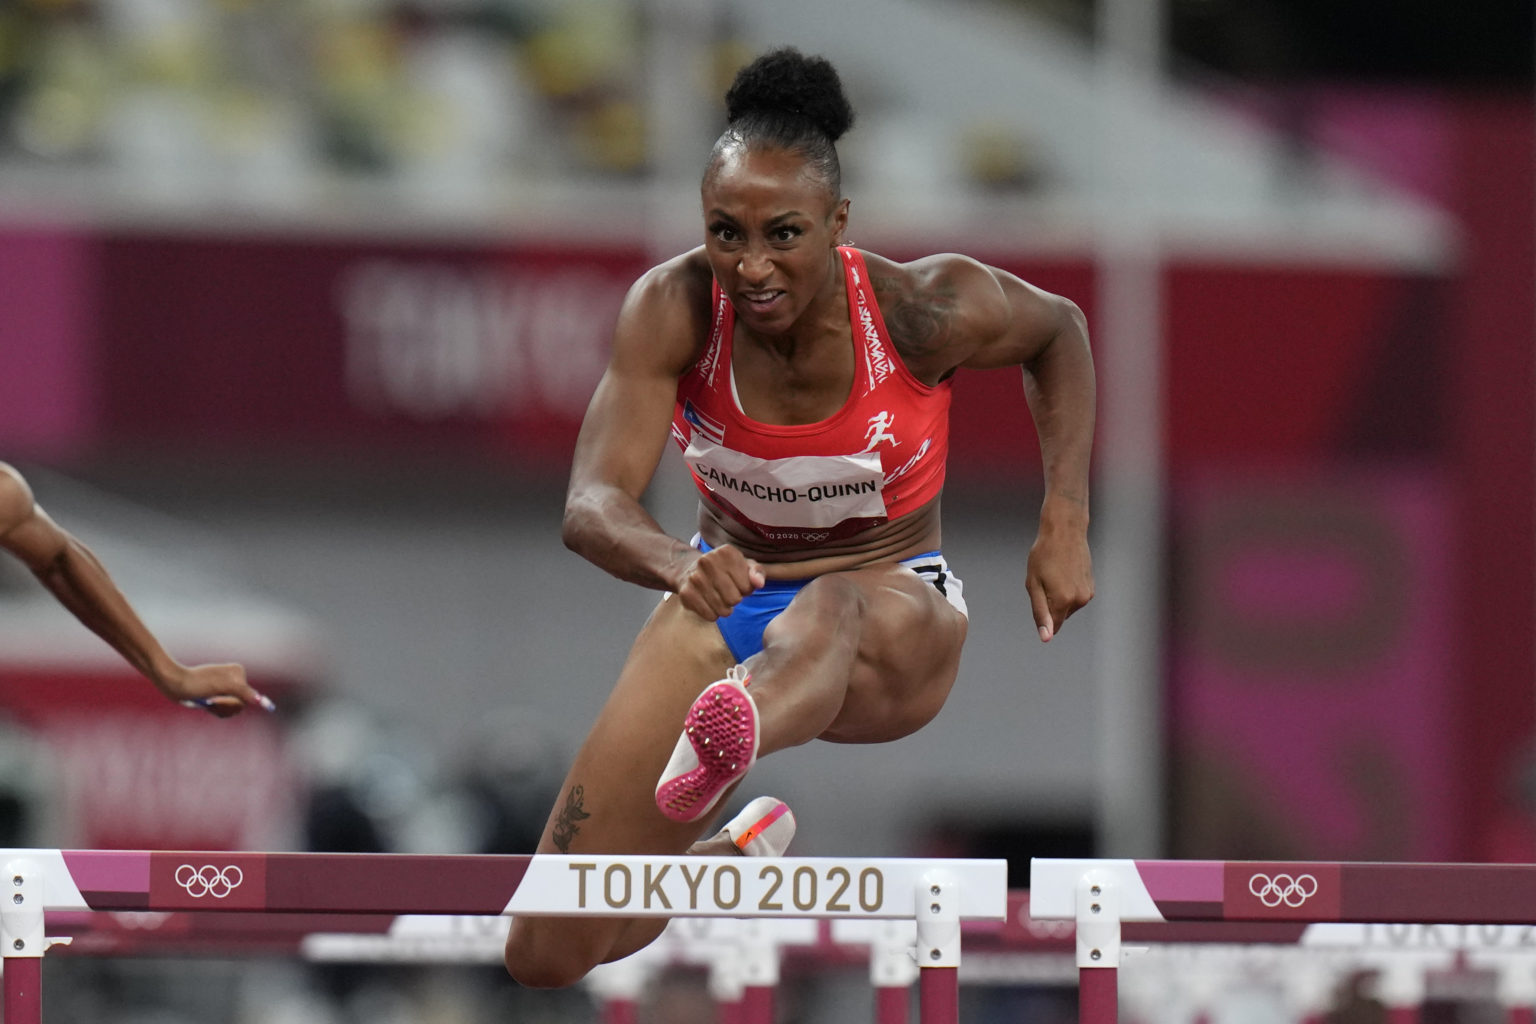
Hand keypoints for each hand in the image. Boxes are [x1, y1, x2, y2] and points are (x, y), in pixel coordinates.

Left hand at [156, 662, 273, 717]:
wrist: (175, 684)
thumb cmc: (198, 683)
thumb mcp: (223, 687)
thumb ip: (243, 692)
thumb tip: (259, 701)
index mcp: (238, 672)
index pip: (247, 696)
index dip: (233, 702)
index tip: (217, 699)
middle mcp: (234, 679)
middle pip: (241, 703)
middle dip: (226, 707)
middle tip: (211, 702)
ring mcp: (225, 688)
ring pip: (232, 708)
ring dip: (220, 710)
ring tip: (208, 704)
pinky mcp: (217, 695)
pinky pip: (224, 709)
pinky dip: (216, 711)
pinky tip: (207, 706)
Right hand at [674, 543, 764, 620]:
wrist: (688, 570)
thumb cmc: (723, 570)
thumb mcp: (744, 565)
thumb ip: (757, 572)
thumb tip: (759, 584)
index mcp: (727, 552)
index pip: (748, 587)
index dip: (745, 589)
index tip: (736, 583)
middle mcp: (708, 561)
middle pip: (735, 599)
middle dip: (734, 599)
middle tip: (726, 592)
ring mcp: (695, 577)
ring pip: (723, 610)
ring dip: (724, 609)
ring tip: (718, 597)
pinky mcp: (686, 593)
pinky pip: (710, 616)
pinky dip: (712, 614)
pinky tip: (708, 603)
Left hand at [1026, 504, 1093, 641]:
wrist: (1065, 531)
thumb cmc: (1044, 555)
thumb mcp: (1034, 584)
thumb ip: (1040, 613)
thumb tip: (1046, 637)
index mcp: (1063, 601)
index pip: (1053, 626)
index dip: (1042, 617)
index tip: (1040, 596)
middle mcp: (1079, 601)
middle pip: (1059, 616)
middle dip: (1050, 604)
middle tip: (1044, 580)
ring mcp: (1088, 594)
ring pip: (1068, 607)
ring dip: (1059, 596)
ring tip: (1054, 573)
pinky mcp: (1092, 587)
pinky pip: (1076, 598)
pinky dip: (1068, 590)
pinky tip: (1064, 571)